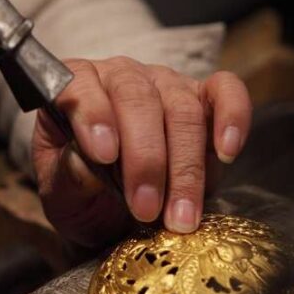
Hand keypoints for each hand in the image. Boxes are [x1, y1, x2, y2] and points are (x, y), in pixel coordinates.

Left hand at [33, 57, 251, 246]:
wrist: (111, 212)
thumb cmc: (82, 194)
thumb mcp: (62, 196)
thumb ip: (68, 176)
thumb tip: (86, 160)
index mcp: (74, 88)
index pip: (79, 86)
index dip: (93, 115)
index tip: (104, 154)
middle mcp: (121, 76)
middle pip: (138, 100)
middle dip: (145, 159)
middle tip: (145, 209)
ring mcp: (166, 85)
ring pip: (182, 109)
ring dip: (185, 168)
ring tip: (180, 217)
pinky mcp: (205, 98)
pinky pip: (226, 92)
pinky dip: (232, 117)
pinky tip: (227, 151)